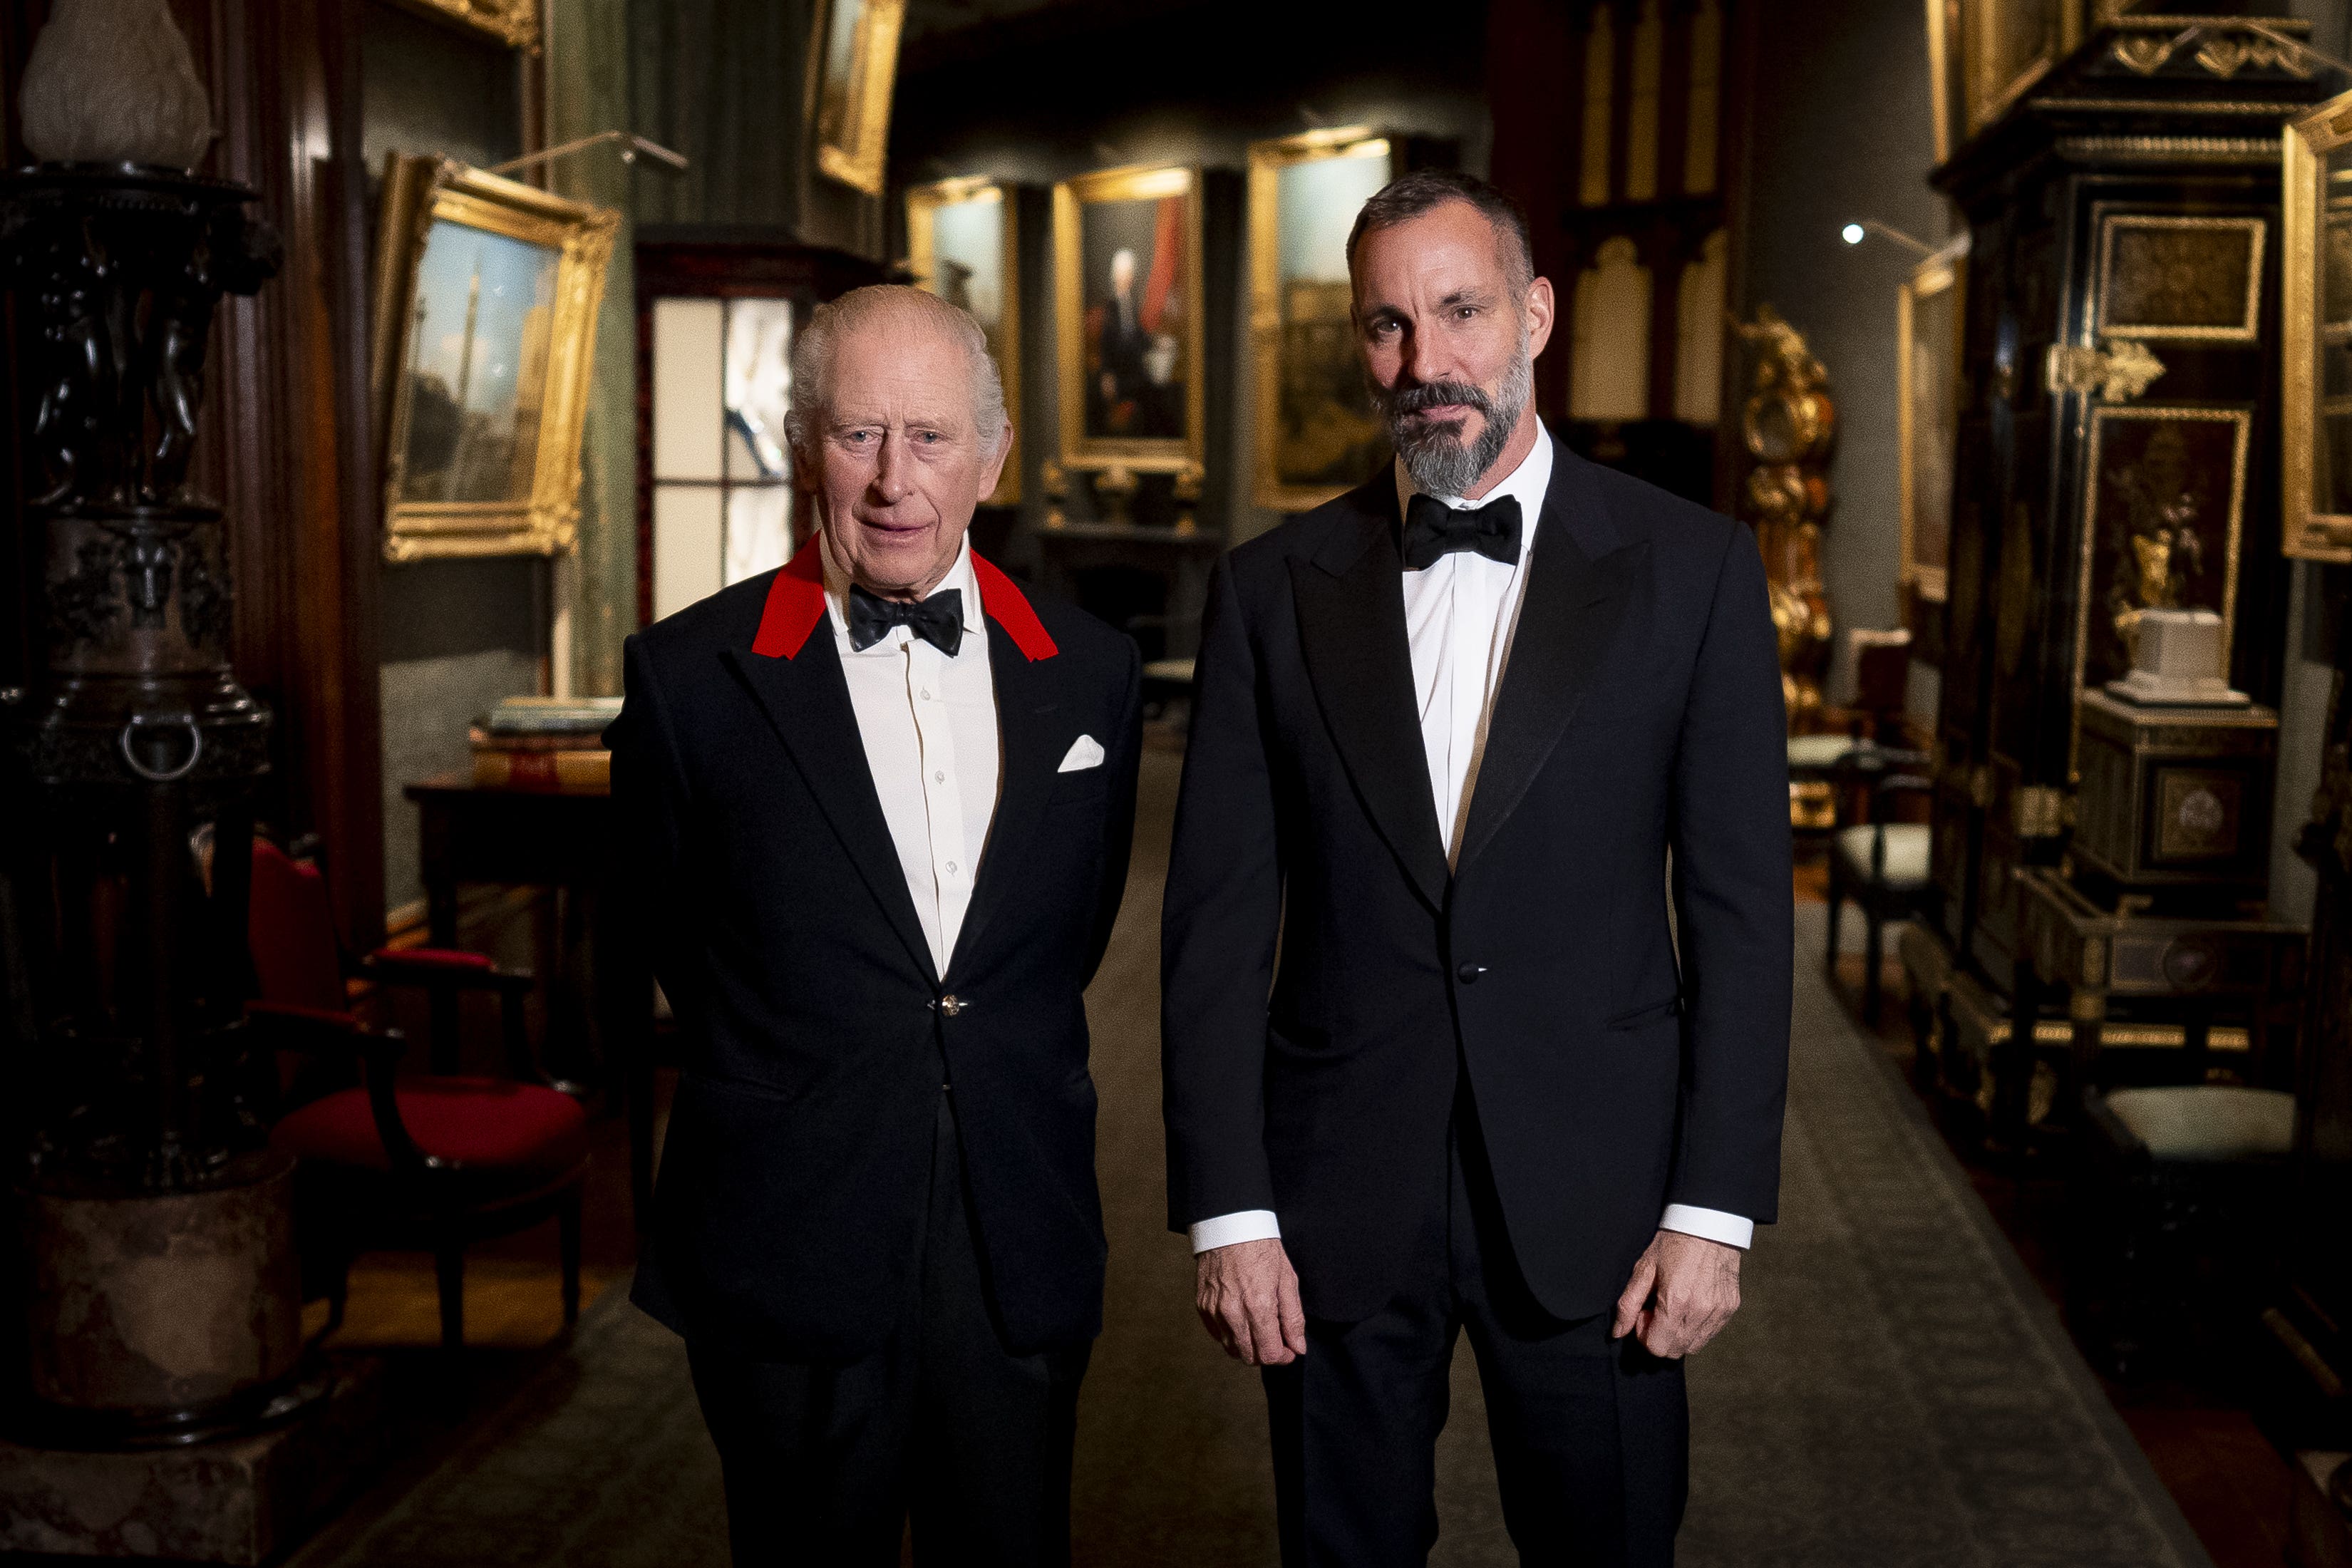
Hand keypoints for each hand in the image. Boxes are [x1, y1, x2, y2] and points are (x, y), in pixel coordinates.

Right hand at [1195, 1238, 1307, 1365]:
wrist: (1230, 1225)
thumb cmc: (1261, 1248)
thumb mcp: (1287, 1280)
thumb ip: (1293, 1318)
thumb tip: (1298, 1347)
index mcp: (1259, 1306)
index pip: (1269, 1354)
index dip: (1282, 1356)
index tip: (1288, 1348)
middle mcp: (1233, 1312)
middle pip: (1250, 1357)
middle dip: (1266, 1353)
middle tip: (1276, 1338)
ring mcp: (1214, 1310)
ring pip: (1232, 1349)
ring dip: (1248, 1345)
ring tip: (1258, 1327)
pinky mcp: (1203, 1305)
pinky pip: (1217, 1335)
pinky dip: (1231, 1334)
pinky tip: (1242, 1319)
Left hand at [1611, 1229, 1741, 1357]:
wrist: (1709, 1224)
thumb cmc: (1674, 1242)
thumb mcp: (1644, 1268)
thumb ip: (1628, 1304)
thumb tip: (1618, 1332)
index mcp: (1676, 1301)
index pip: (1657, 1347)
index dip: (1644, 1334)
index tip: (1644, 1313)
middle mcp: (1701, 1311)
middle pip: (1675, 1350)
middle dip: (1661, 1336)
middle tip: (1657, 1309)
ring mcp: (1719, 1311)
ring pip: (1694, 1345)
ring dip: (1679, 1334)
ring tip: (1674, 1306)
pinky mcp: (1731, 1308)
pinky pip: (1710, 1333)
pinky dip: (1696, 1327)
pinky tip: (1690, 1304)